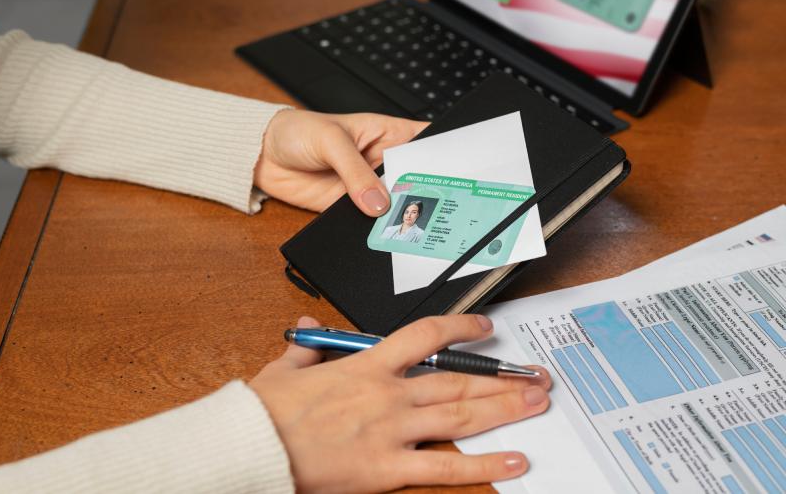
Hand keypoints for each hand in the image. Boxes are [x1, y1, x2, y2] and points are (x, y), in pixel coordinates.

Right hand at [249, 315, 551, 492]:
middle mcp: (388, 394)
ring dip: (504, 408)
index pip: (425, 335)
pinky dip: (484, 463)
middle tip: (535, 376)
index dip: (461, 328)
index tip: (486, 328)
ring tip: (538, 403)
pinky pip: (444, 466)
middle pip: (457, 379)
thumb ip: (307, 346)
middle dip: (501, 377)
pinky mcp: (388, 468)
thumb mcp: (286, 369)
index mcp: (366, 365)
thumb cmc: (268, 412)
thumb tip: (308, 324)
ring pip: (460, 414)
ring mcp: (392, 430)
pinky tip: (514, 459)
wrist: (254, 447)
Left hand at [256, 110, 426, 215]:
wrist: (262, 155)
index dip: (443, 154)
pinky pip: (369, 223)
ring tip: (407, 222)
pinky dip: (375, 229)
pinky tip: (379, 231)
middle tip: (435, 204)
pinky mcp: (349, 208)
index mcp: (387, 134)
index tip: (458, 170)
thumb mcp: (332, 142)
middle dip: (424, 192)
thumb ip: (356, 172)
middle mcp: (381, 162)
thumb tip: (378, 201)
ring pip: (394, 205)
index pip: (425, 142)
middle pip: (415, 180)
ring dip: (398, 214)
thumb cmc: (297, 131)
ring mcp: (367, 188)